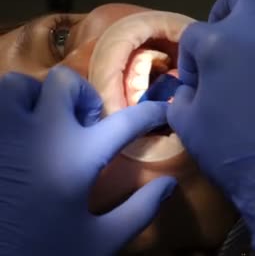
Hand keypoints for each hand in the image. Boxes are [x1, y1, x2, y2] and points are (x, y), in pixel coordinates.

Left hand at [0, 67, 176, 254]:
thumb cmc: (44, 253)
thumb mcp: (100, 243)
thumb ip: (139, 210)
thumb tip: (170, 185)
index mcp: (77, 156)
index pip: (126, 122)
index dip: (151, 113)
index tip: (162, 110)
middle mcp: (40, 133)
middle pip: (65, 83)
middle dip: (81, 97)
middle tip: (84, 126)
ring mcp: (2, 134)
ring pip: (18, 85)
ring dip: (37, 99)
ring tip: (42, 126)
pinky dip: (10, 113)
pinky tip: (18, 141)